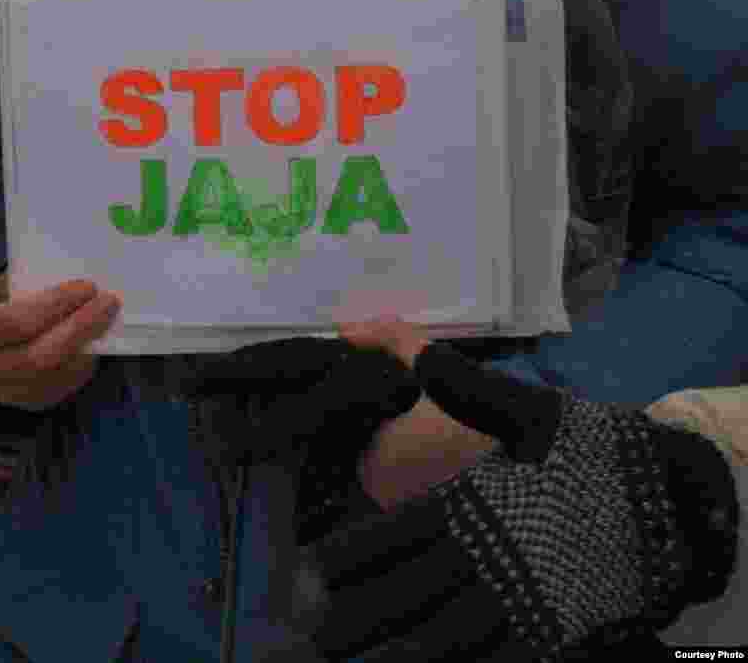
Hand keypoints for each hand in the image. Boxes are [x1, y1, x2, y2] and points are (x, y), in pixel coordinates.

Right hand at [0, 272, 121, 411]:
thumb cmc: (2, 304)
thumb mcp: (4, 285)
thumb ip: (28, 280)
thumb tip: (75, 267)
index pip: (15, 320)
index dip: (55, 305)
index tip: (87, 287)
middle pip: (37, 355)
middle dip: (80, 327)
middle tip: (108, 302)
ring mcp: (1, 391)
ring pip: (53, 375)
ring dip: (86, 346)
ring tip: (106, 319)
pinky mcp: (24, 404)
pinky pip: (61, 389)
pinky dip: (83, 364)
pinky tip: (95, 342)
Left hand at [292, 344, 739, 660]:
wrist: (671, 500)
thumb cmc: (588, 449)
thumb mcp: (524, 407)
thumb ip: (456, 382)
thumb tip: (390, 343)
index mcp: (476, 504)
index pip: (395, 537)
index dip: (348, 559)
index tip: (304, 574)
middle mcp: (490, 559)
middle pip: (408, 595)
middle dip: (357, 615)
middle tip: (308, 631)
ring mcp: (520, 604)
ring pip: (442, 637)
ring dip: (394, 646)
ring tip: (344, 659)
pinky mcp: (546, 634)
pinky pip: (488, 656)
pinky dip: (453, 660)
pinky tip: (417, 660)